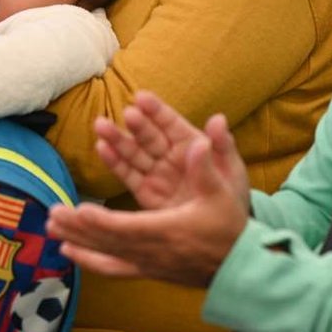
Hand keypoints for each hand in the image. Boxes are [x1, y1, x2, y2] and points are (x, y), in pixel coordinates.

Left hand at [47, 117, 249, 286]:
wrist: (239, 266)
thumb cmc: (229, 227)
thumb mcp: (224, 192)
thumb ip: (208, 167)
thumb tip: (200, 140)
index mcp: (168, 230)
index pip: (127, 226)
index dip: (101, 220)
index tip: (77, 211)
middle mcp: (152, 251)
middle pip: (108, 240)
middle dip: (78, 227)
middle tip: (51, 215)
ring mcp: (147, 263)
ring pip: (105, 253)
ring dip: (77, 239)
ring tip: (51, 229)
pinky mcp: (147, 270)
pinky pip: (112, 268)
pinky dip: (89, 261)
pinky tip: (70, 253)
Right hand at [94, 91, 248, 210]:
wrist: (224, 233)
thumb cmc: (230, 194)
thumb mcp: (231, 170)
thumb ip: (222, 146)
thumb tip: (219, 118)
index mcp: (191, 145)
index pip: (170, 124)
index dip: (156, 111)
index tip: (141, 97)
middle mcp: (170, 156)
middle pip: (149, 136)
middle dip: (136, 125)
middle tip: (124, 114)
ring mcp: (156, 173)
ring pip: (134, 153)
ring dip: (117, 140)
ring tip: (101, 126)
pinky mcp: (146, 193)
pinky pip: (129, 176)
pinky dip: (115, 163)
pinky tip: (102, 149)